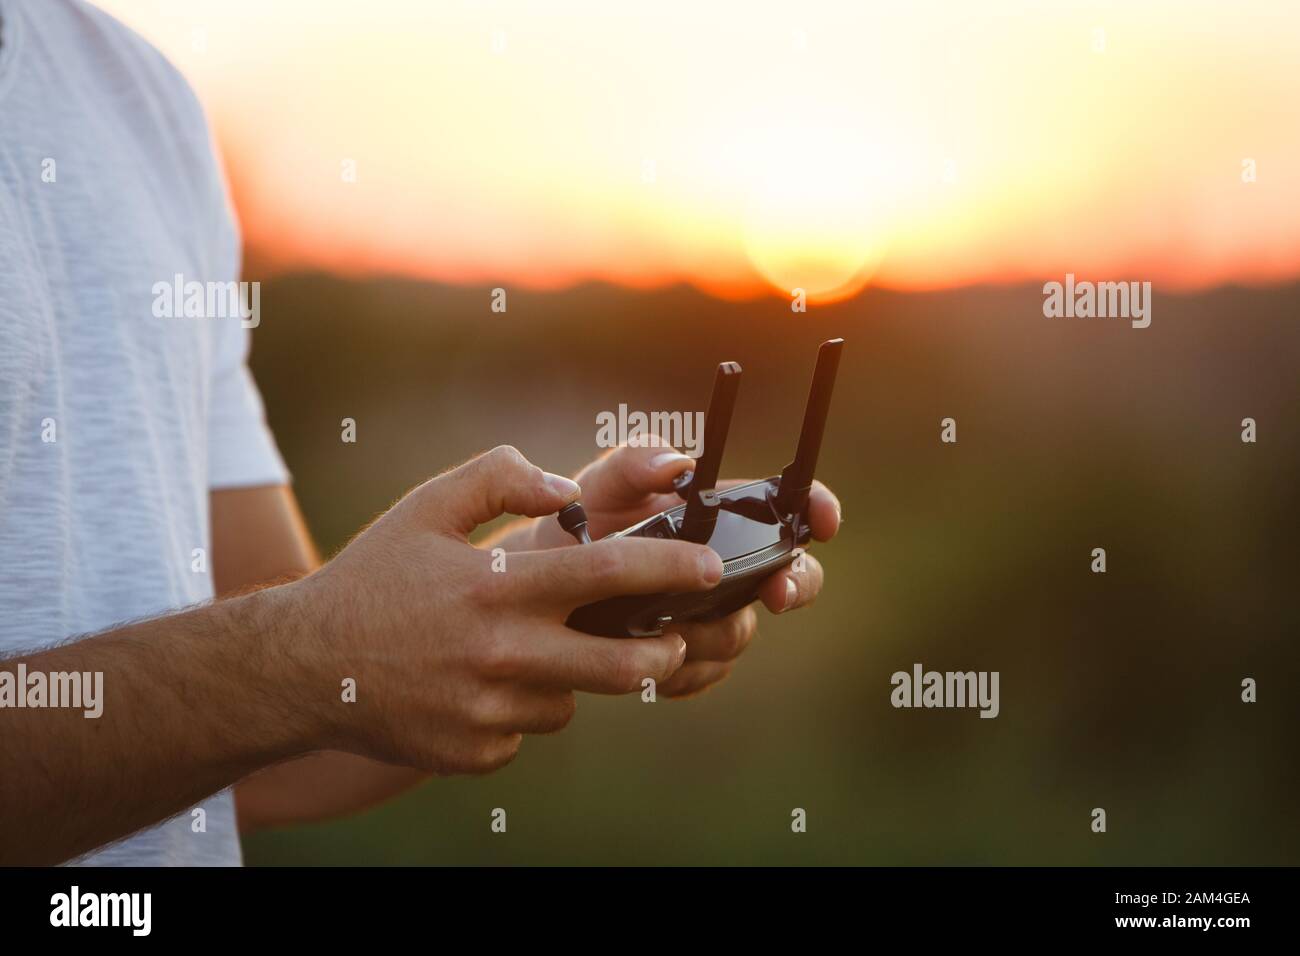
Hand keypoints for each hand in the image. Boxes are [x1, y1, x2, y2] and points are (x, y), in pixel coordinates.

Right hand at [292, 446, 723, 773]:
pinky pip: (528, 730)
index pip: (608, 572)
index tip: (708, 566)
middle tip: (672, 639)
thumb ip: (500, 477)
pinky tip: (477, 685)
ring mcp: (488, 711)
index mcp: (497, 587)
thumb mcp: (426, 508)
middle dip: (663, 651)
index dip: (671, 567)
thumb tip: (568, 488)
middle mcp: (500, 654)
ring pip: (571, 700)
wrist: (303, 668)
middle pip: (621, 664)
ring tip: (521, 650)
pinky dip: (521, 708)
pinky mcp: (475, 753)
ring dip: (570, 677)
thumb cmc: (373, 577)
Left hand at [523, 441, 841, 698]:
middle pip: (790, 577)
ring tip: (662, 628)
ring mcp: (712, 615)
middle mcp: (726, 565)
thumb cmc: (573, 526)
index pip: (788, 509)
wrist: (536, 591)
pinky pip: (704, 674)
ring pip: (740, 633)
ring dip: (710, 634)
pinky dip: (680, 670)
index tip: (823, 522)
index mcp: (717, 516)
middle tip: (771, 594)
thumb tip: (675, 463)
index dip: (816, 510)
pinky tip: (647, 660)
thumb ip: (633, 463)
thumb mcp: (597, 486)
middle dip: (791, 586)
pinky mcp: (689, 660)